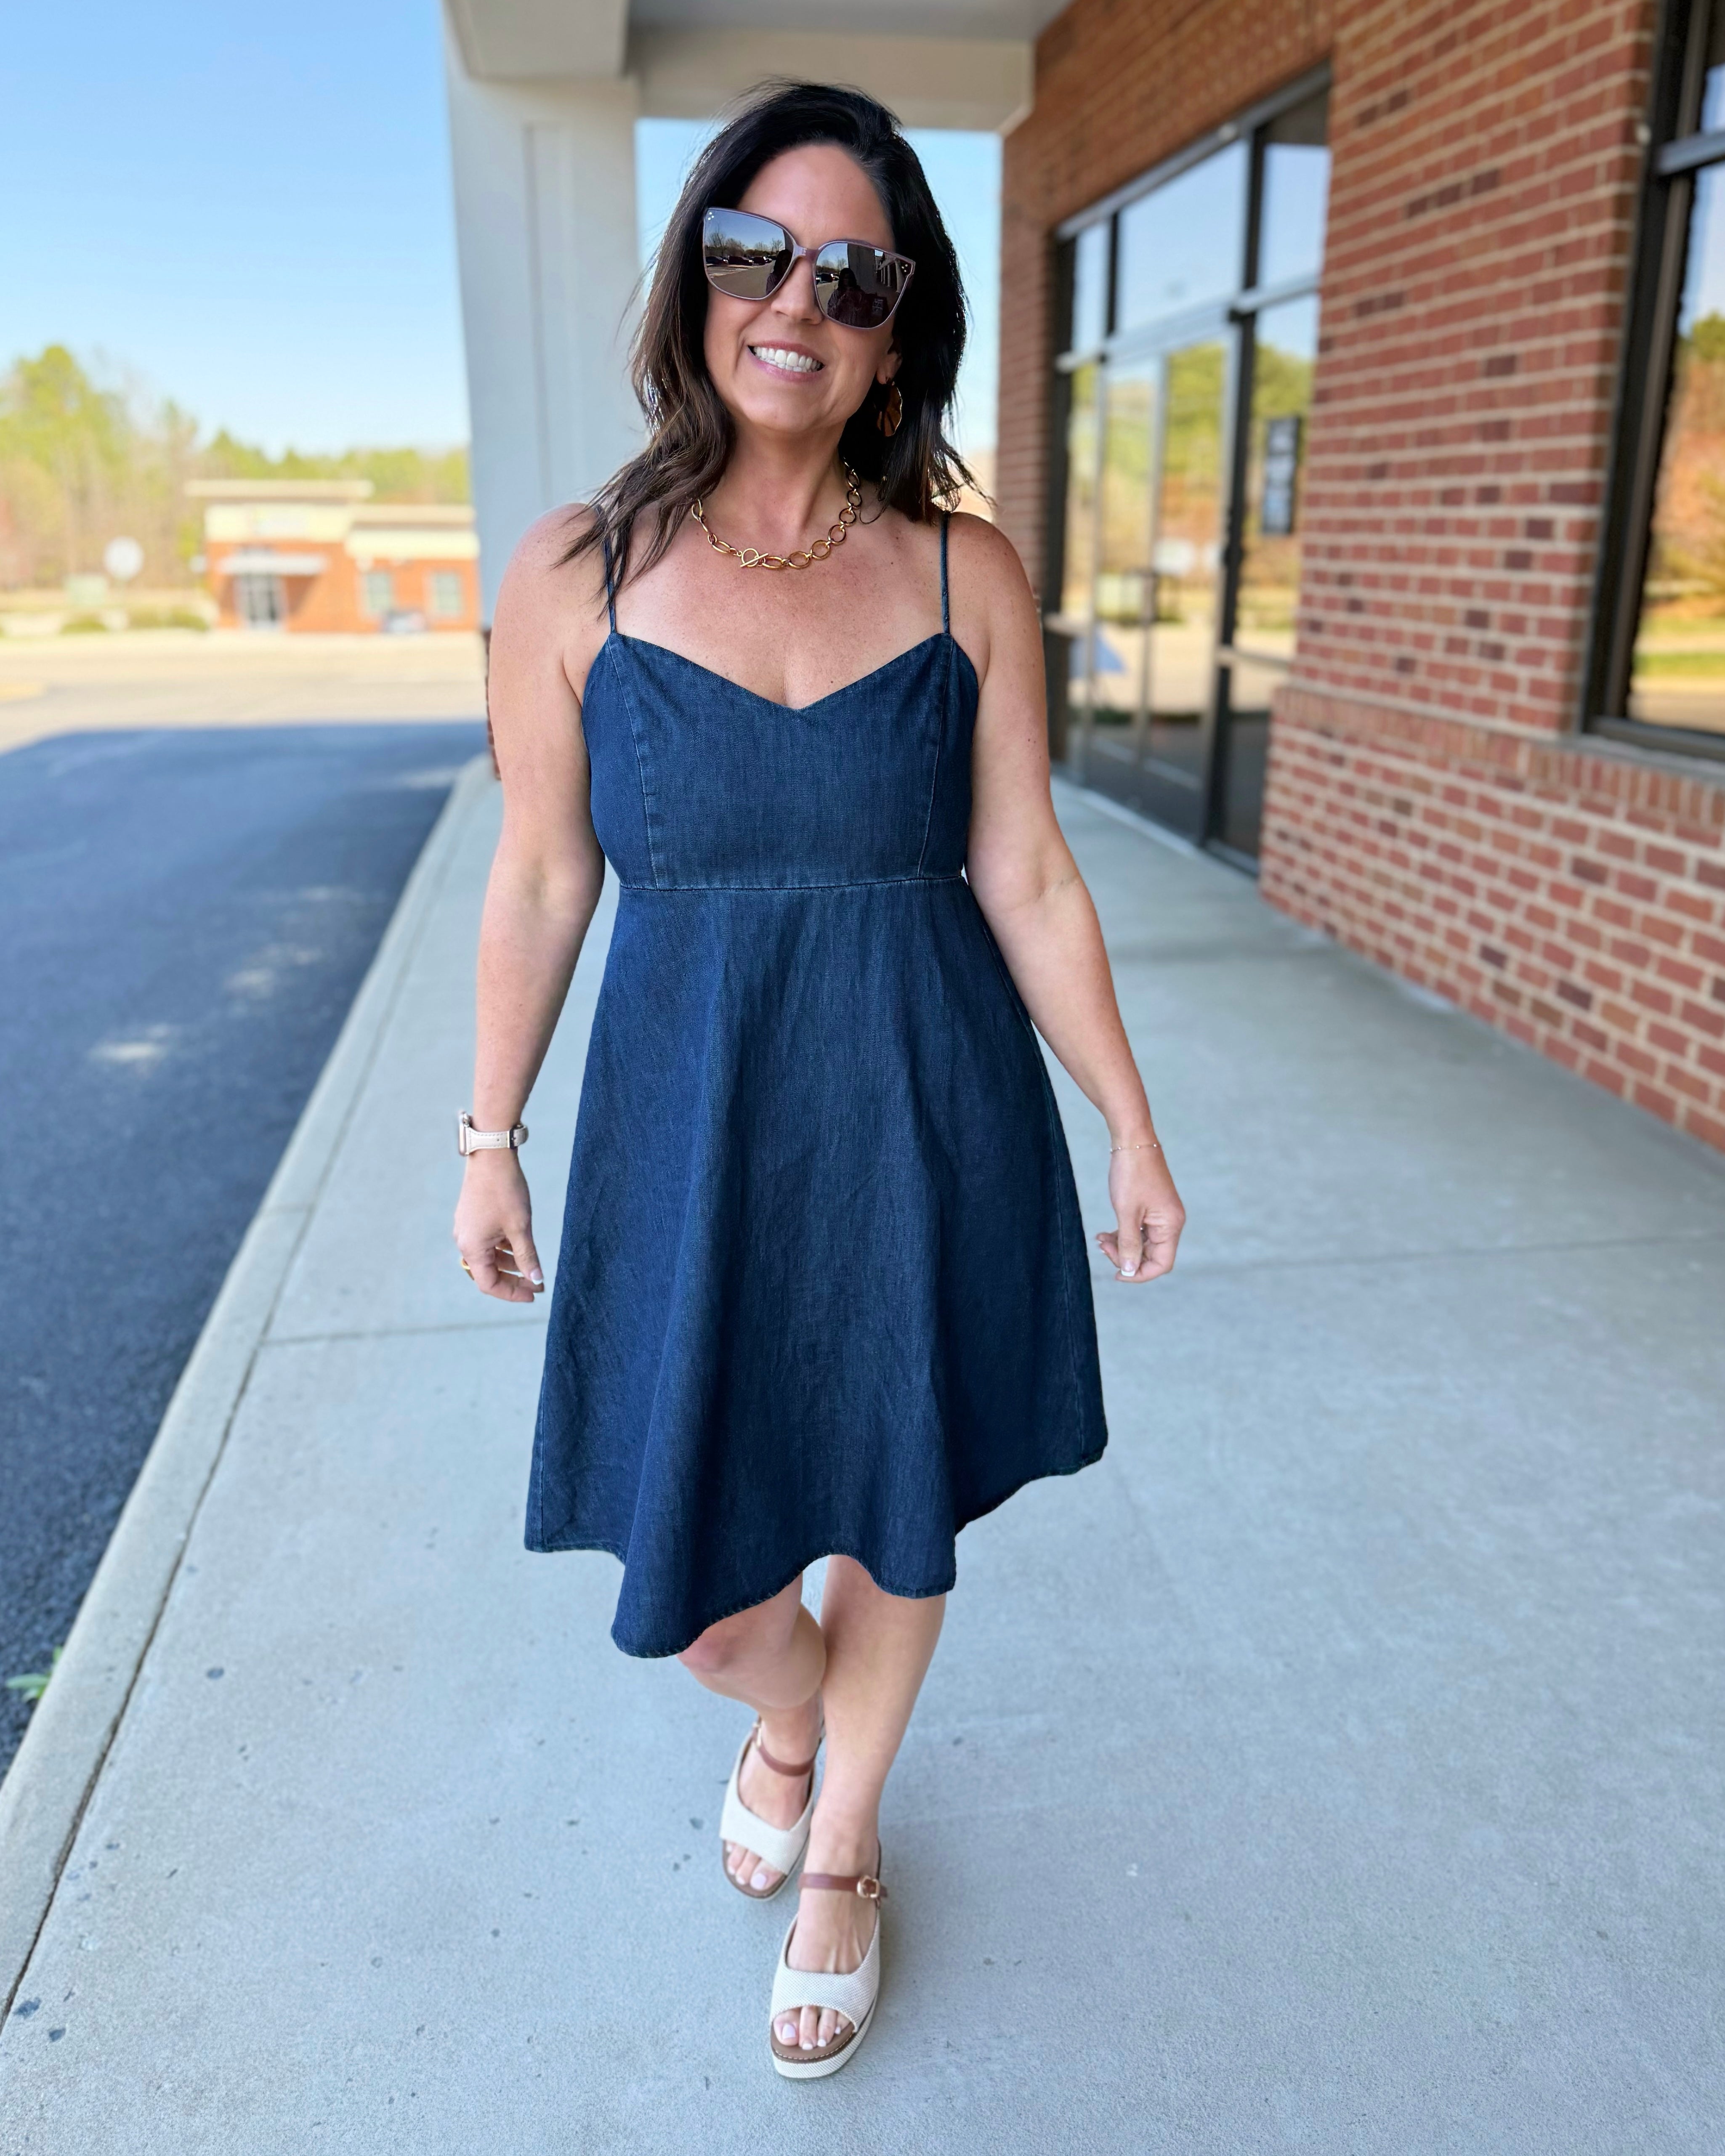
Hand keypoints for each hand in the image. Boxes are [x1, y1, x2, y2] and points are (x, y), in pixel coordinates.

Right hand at [453, 1151, 544, 1302]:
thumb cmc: (505, 1191)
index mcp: (472, 1248)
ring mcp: (467, 1229)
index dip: (512, 1293)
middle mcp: (465, 1242)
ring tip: (532, 1267)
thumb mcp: (520, 1228)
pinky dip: (504, 1249)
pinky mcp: (472, 1219)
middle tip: (536, 1284)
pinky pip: (487, 1243)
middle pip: (488, 1273)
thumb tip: (536, 1280)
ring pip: (489, 1257)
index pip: (489, 1284)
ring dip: (510, 1264)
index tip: (534, 1293)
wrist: (492, 1156)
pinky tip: (521, 1248)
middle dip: (513, 1280)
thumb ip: (527, 1257)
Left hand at [1095, 1143, 1183, 1283]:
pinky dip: (1123, 1234)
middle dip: (1126, 1256)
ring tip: (1101, 1240)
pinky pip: (1139, 1230)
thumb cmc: (1131, 1173)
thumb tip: (1129, 1270)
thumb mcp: (1126, 1212)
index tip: (1117, 1273)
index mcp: (1171, 1225)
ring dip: (1122, 1245)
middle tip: (1103, 1247)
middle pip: (1151, 1255)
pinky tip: (1106, 1233)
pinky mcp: (1151, 1208)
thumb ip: (1129, 1244)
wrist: (1131, 1141)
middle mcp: (1170, 1222)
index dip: (1139, 1273)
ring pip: (1142, 1243)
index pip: (1161, 1264)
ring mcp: (1161, 1215)